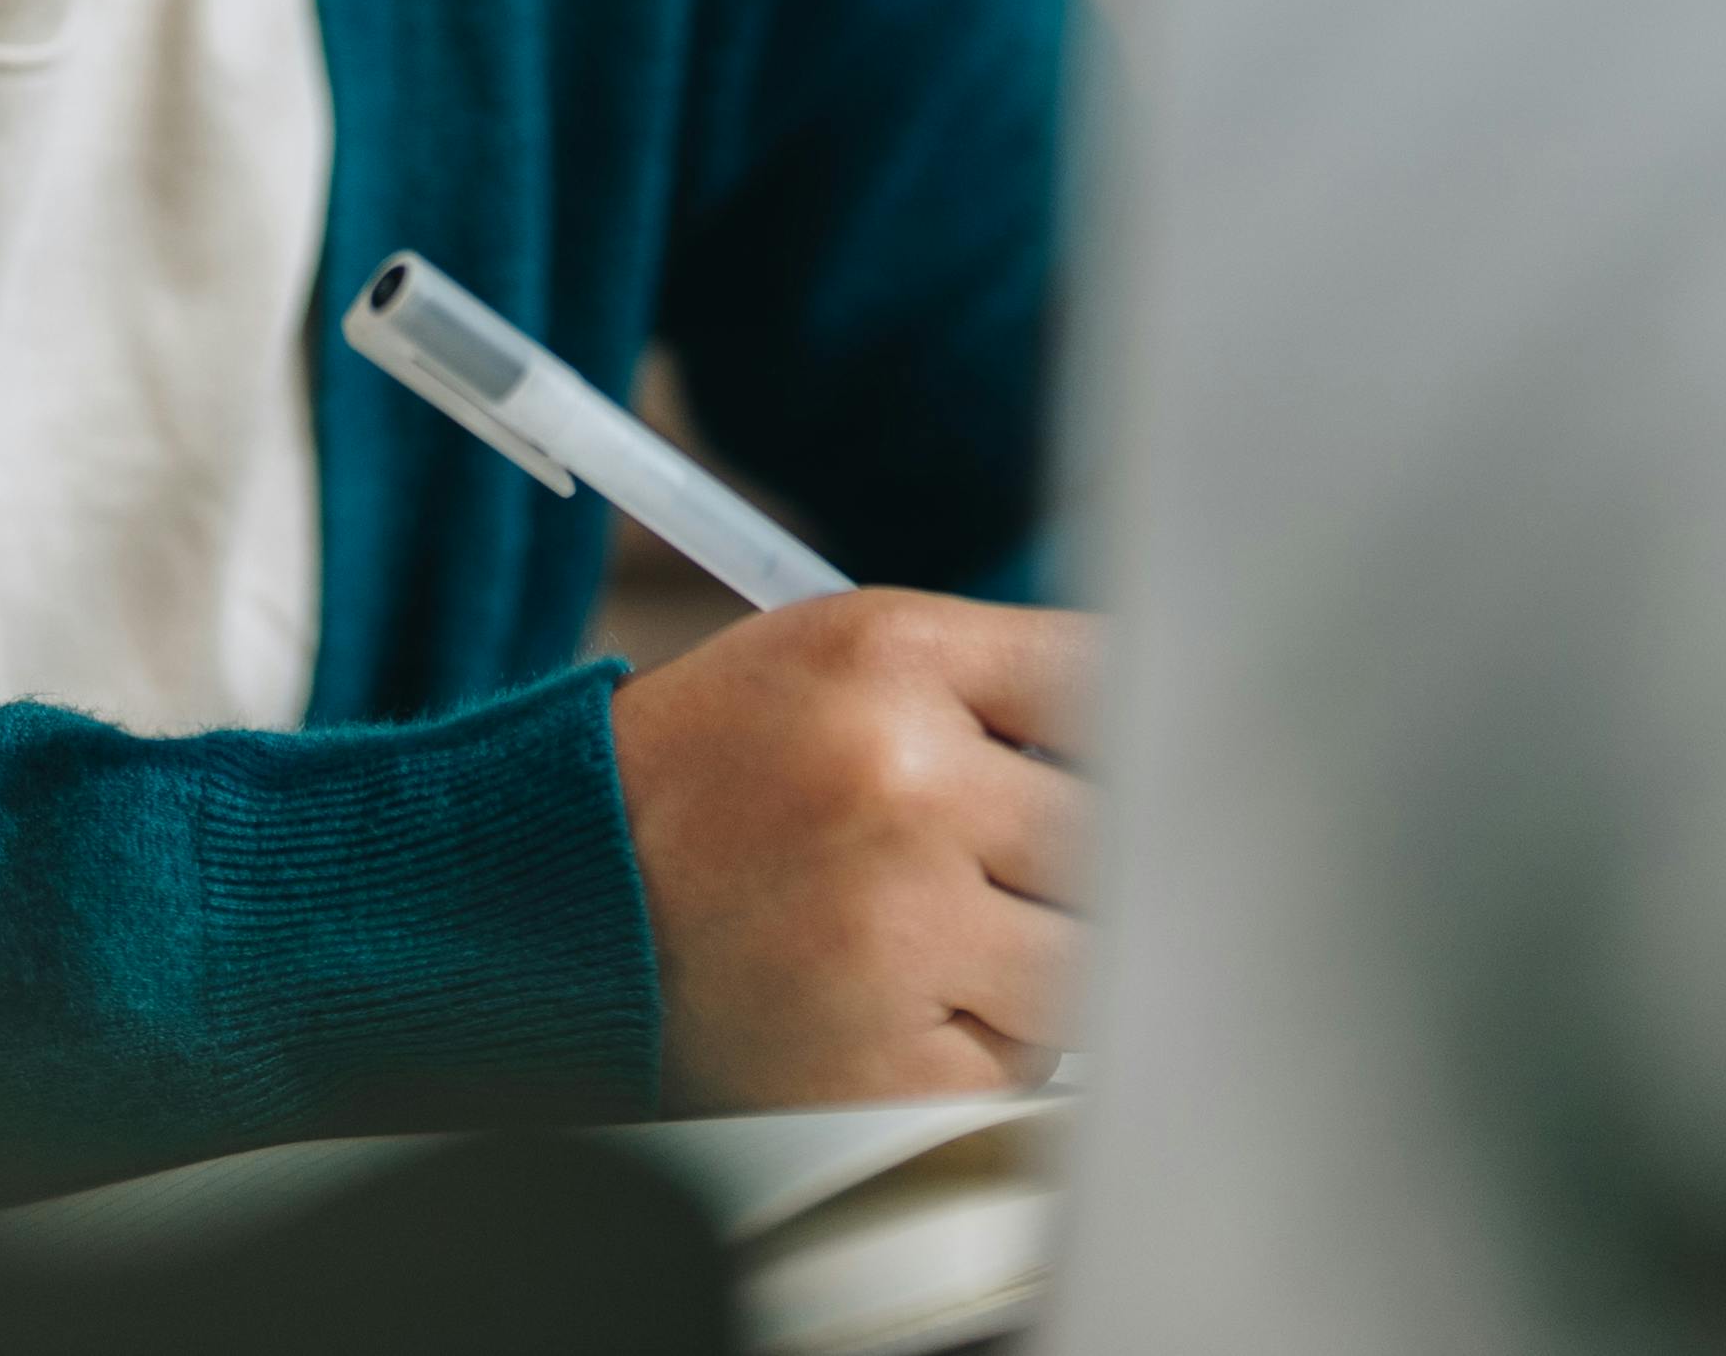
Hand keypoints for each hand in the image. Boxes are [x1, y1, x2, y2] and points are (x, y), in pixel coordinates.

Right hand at [604, 589, 1091, 1108]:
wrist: (552, 907)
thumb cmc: (707, 779)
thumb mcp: (833, 663)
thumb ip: (999, 680)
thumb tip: (1173, 729)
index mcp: (888, 659)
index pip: (1107, 681)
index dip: (1132, 733)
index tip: (1136, 765)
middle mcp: (897, 784)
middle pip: (1118, 832)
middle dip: (1077, 859)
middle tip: (998, 867)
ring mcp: (894, 932)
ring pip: (1089, 958)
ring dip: (1041, 960)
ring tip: (931, 936)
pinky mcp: (886, 1066)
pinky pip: (1027, 1065)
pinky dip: (983, 1050)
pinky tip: (894, 1007)